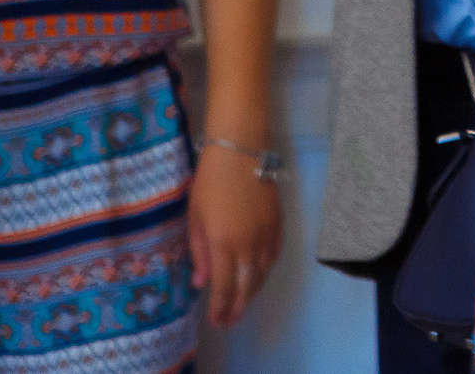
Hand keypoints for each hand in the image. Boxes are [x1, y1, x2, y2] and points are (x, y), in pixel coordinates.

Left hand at [188, 141, 282, 331]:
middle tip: (230, 321)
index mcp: (224, 244)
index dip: (221, 308)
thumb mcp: (195, 218)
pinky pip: (275, 255)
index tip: (216, 322)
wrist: (241, 152)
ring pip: (263, 273)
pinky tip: (259, 275)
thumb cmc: (210, 182)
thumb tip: (201, 282)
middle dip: (238, 308)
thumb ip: (199, 252)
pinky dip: (266, 270)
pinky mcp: (279, 223)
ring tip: (243, 301)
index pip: (224, 287)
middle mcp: (249, 244)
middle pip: (247, 286)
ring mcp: (267, 234)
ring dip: (253, 291)